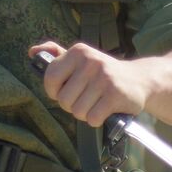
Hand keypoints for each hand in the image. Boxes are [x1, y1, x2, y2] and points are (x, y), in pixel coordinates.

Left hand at [29, 41, 151, 127]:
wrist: (139, 80)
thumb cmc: (103, 73)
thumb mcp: (82, 59)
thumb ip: (56, 54)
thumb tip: (32, 52)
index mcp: (78, 52)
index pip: (50, 78)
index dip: (54, 92)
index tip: (65, 91)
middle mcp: (91, 62)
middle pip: (63, 99)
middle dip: (72, 105)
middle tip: (86, 98)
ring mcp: (104, 78)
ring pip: (78, 111)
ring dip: (85, 113)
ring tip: (96, 103)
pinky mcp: (115, 96)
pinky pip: (92, 118)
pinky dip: (97, 119)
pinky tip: (105, 110)